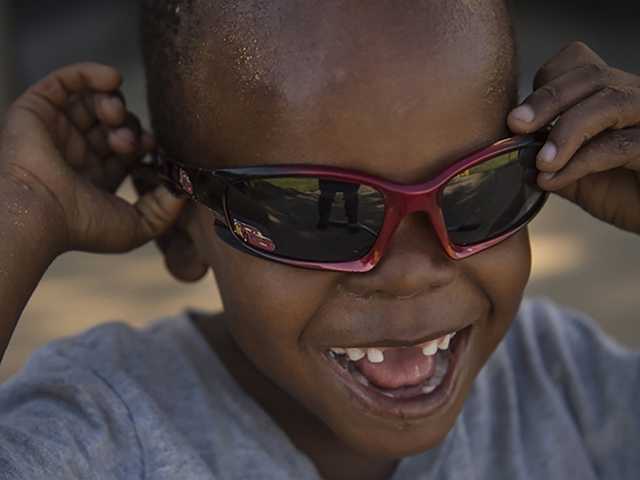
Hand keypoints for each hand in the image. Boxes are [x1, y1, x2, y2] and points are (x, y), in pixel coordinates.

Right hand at [0, 63, 186, 254]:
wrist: (40, 214)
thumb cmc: (83, 227)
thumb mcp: (138, 226)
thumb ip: (166, 209)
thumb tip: (184, 190)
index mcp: (98, 176)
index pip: (130, 147)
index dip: (144, 141)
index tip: (151, 148)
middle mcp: (78, 151)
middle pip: (116, 122)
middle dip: (129, 126)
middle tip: (128, 142)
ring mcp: (58, 130)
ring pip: (95, 101)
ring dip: (114, 102)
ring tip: (114, 114)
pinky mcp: (37, 109)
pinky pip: (66, 80)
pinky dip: (91, 73)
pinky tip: (112, 79)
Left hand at [507, 41, 639, 234]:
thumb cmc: (620, 192)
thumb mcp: (572, 173)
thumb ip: (545, 156)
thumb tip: (507, 151)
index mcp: (607, 95)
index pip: (577, 62)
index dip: (546, 82)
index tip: (518, 116)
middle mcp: (632, 97)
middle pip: (590, 75)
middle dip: (547, 100)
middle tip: (516, 125)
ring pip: (610, 101)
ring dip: (565, 130)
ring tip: (541, 163)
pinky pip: (621, 144)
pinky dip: (581, 162)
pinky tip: (554, 181)